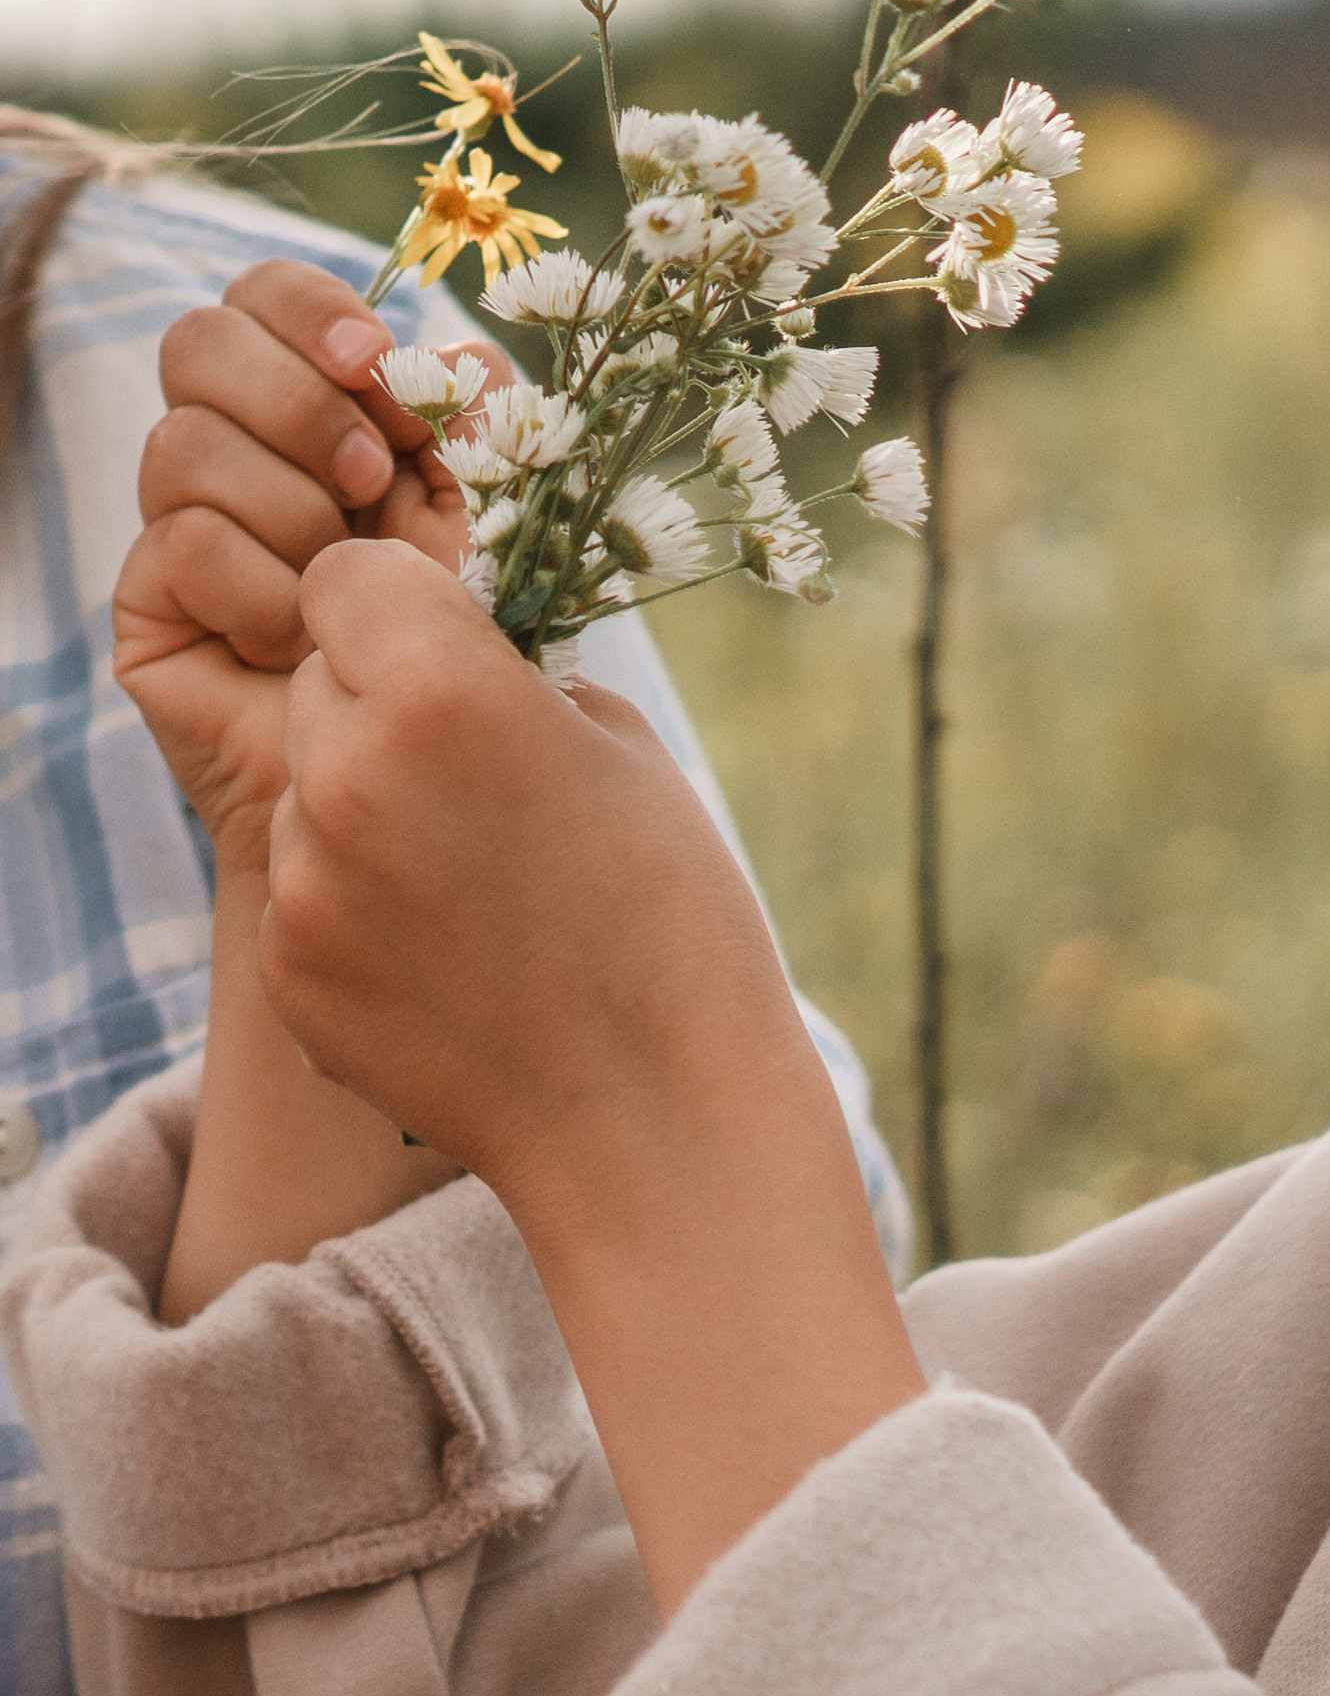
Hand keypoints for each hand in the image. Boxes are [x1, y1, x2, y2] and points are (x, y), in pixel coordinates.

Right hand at [113, 259, 508, 876]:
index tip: (374, 360)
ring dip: (290, 507)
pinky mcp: (155, 609)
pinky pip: (184, 546)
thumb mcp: (499, 516)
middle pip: (196, 343)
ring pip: (184, 444)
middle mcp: (239, 454)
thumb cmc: (473, 647)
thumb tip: (451, 352)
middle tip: (372, 479)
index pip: (263, 297)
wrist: (433, 784)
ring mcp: (186, 527)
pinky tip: (302, 645)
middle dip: (294, 400)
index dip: (305, 308)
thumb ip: (479, 425)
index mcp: (321, 407)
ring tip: (345, 581)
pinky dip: (262, 589)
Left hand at [261, 539, 921, 1610]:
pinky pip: (302, 892)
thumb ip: (517, 685)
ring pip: (302, 788)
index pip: (344, 575)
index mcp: (439, 689)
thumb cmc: (674, 919)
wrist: (655, 1120)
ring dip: (362, 806)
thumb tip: (462, 657)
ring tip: (474, 879)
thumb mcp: (623, 752)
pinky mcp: (289, 971)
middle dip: (377, 702)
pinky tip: (450, 953)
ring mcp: (305, 882)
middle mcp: (347, 773)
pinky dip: (355, 906)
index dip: (399, 604)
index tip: (449, 645)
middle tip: (478, 775)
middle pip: (315, 678)